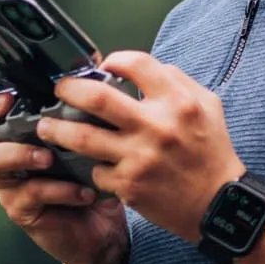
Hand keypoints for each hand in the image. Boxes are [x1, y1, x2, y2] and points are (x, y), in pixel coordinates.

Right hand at [0, 91, 128, 263]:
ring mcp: (10, 185)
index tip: (7, 93)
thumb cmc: (93, 180)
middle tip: (17, 115)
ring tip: (49, 158)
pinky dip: (60, 189)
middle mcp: (7, 158)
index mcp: (20, 137)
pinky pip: (31, 193)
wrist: (102, 231)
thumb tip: (96, 70)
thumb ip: (85, 114)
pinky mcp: (22, 210)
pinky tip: (84, 192)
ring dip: (21, 154)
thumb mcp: (90, 144)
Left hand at [35, 51, 243, 242]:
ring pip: (81, 137)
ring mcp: (139, 158)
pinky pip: (95, 170)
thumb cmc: (211, 152)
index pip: (137, 64)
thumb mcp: (207, 105)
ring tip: (47, 126)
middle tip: (60, 90)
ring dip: (56, 129)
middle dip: (69, 89)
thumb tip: (139, 68)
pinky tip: (85, 162)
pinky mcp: (129, 185)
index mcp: (178, 102)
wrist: (218, 203)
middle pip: (96, 98)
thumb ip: (176, 81)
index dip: (115, 60)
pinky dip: (89, 165)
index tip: (104, 66)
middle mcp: (156, 127)